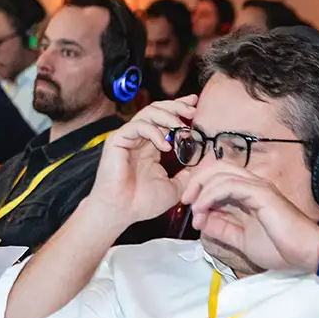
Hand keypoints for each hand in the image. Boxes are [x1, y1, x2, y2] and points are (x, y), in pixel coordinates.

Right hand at [83, 96, 197, 226]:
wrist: (122, 211)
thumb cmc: (142, 202)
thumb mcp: (175, 188)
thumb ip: (187, 175)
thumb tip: (201, 165)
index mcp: (151, 147)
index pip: (164, 120)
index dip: (179, 110)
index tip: (195, 105)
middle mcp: (139, 139)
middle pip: (157, 110)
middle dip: (176, 106)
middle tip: (192, 108)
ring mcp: (127, 138)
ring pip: (147, 113)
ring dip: (167, 116)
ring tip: (181, 126)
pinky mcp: (117, 140)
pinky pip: (137, 126)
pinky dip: (153, 132)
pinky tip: (165, 146)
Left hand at [181, 163, 318, 272]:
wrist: (305, 254)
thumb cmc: (279, 248)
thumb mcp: (241, 239)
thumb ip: (222, 229)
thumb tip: (201, 221)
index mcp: (247, 193)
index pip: (217, 178)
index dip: (199, 189)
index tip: (189, 210)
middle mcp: (251, 185)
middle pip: (216, 167)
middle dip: (195, 181)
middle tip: (185, 201)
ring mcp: (257, 187)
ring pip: (220, 173)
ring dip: (200, 190)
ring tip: (194, 210)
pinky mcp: (261, 193)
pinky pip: (228, 185)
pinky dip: (210, 195)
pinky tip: (203, 209)